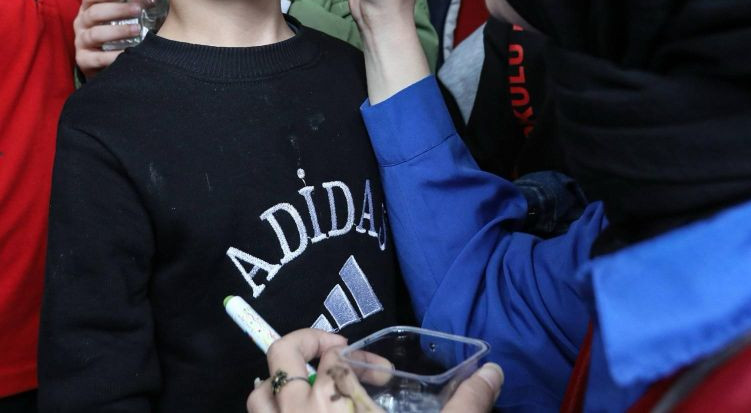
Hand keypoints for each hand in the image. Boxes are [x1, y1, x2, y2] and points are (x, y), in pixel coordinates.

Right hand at [74, 0, 141, 78]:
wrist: (105, 66)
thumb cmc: (115, 36)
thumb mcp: (121, 18)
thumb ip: (135, 5)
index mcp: (88, 9)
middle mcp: (82, 24)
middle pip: (94, 13)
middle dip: (117, 10)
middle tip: (137, 9)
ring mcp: (81, 42)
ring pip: (95, 34)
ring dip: (117, 31)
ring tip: (137, 30)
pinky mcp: (83, 60)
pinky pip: (96, 58)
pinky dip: (111, 56)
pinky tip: (126, 53)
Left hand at [246, 328, 501, 412]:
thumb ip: (467, 406)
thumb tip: (492, 372)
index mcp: (333, 399)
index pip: (330, 352)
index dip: (358, 353)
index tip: (381, 373)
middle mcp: (297, 412)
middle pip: (281, 355)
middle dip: (307, 345)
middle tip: (338, 357)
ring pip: (258, 393)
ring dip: (280, 382)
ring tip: (309, 389)